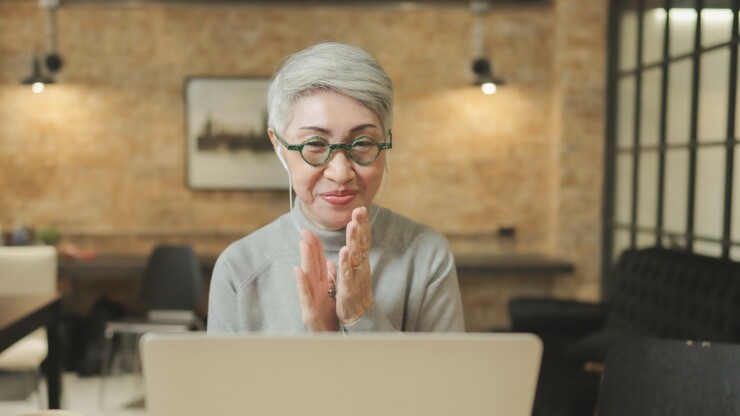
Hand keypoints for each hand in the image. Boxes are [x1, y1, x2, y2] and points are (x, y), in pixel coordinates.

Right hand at [294, 230, 338, 331]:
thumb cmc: (329, 318)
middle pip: (312, 265)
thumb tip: (330, 263)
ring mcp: (310, 299)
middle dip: (309, 247)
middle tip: (306, 230)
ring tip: (303, 243)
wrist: (329, 340)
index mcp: (320, 285)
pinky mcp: (308, 311)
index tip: (312, 231)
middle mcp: (314, 290)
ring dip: (305, 258)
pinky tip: (298, 270)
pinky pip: (305, 294)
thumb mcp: (331, 295)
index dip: (315, 247)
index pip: (318, 262)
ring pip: (307, 276)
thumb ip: (329, 279)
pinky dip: (301, 282)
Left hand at [337, 207, 373, 323]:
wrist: (360, 317)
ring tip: (352, 225)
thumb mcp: (355, 269)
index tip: (361, 208)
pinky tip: (344, 251)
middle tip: (359, 210)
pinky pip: (348, 273)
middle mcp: (361, 266)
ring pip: (356, 255)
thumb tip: (351, 241)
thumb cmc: (357, 292)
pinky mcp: (349, 289)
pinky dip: (346, 262)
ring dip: (354, 240)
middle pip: (362, 243)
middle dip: (360, 226)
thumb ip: (353, 254)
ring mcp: (356, 277)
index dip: (363, 224)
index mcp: (361, 261)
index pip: (363, 239)